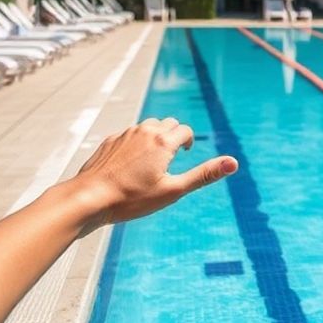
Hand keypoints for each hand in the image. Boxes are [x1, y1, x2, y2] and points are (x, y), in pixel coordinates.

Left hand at [70, 118, 237, 234]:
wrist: (88, 199)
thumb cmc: (131, 199)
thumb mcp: (173, 191)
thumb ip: (204, 175)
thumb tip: (234, 163)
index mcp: (163, 141)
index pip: (184, 131)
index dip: (187, 143)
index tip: (183, 156)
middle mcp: (145, 131)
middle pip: (168, 123)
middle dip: (173, 136)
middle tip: (169, 158)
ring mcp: (124, 134)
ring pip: (147, 126)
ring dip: (155, 137)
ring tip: (150, 162)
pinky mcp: (109, 141)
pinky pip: (129, 134)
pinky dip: (135, 143)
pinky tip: (128, 165)